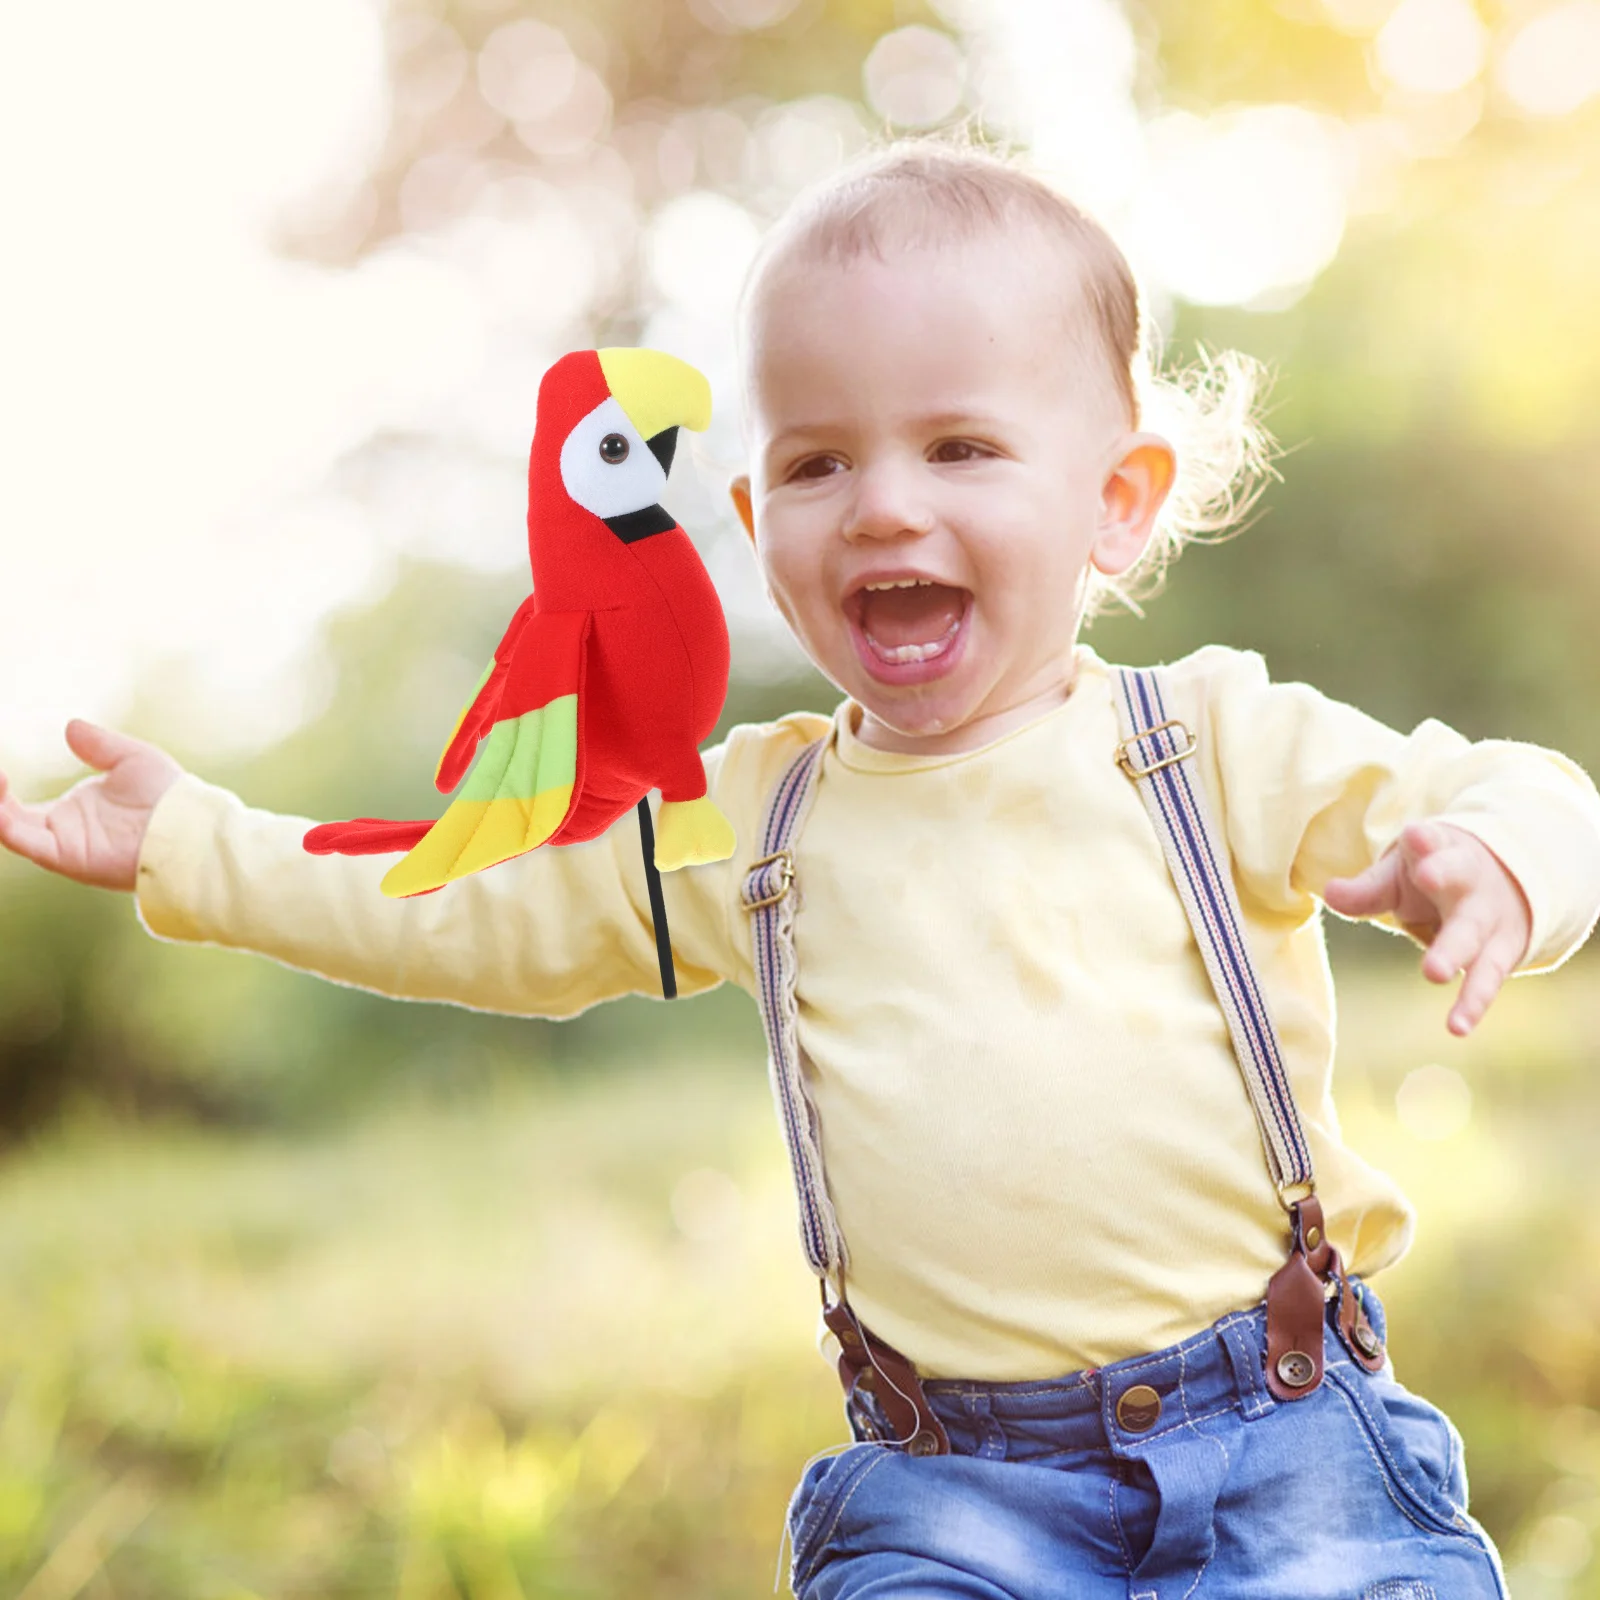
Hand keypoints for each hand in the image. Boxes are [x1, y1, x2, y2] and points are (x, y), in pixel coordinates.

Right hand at [0, 721, 184, 891]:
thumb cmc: (169, 796)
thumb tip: (70, 727)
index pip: (16, 806)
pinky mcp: (67, 857)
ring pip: (9, 829)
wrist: (189, 825)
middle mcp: (60, 831)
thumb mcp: (131, 759)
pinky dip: (3, 825)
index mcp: (70, 812)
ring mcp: (62, 845)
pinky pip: (25, 843)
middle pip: (6, 818)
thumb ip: (99, 745)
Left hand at [1323, 820, 1531, 1036]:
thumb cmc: (1432, 877)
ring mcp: (1488, 916)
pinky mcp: (1501, 951)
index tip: (1415, 835)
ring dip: (1454, 951)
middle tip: (1428, 876)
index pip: (1432, 840)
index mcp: (1441, 851)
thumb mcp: (1399, 875)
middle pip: (1458, 877)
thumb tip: (1330, 893)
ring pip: (1473, 933)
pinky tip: (1457, 1027)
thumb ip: (1367, 889)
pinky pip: (1487, 978)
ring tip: (1433, 972)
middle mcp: (1470, 881)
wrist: (1505, 883)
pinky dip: (1472, 1003)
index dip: (1424, 839)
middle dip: (1443, 875)